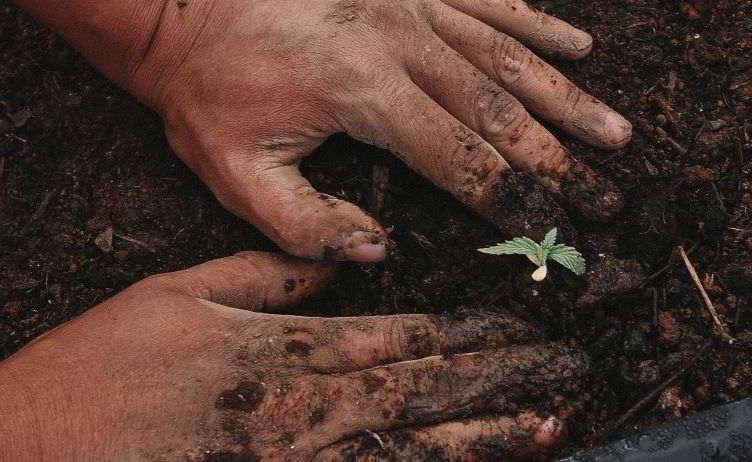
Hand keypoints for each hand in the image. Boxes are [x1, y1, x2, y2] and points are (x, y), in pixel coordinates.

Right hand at [0, 252, 586, 460]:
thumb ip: (268, 275)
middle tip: (568, 371)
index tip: (523, 324)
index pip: (398, 337)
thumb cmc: (109, 362)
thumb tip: (341, 262)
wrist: (43, 443)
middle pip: (422, 392)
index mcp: (283, 350)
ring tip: (550, 424)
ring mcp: (296, 461)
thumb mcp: (180, 291)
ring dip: (484, 438)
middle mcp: (302, 408)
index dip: (469, 333)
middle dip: (501, 381)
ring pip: (409, 448)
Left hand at [68, 0, 630, 261]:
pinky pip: (488, 0)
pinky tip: (577, 43)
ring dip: (566, 98)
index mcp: (364, 92)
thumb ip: (305, 225)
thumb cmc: (206, 90)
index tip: (554, 231)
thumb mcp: (233, 173)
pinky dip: (537, 22)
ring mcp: (410, 4)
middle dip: (558, 161)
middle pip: (501, 110)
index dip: (512, 200)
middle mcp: (403, 43)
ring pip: (509, 55)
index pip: (459, 158)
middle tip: (607, 196)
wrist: (177, 5)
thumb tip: (378, 252)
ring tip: (615, 131)